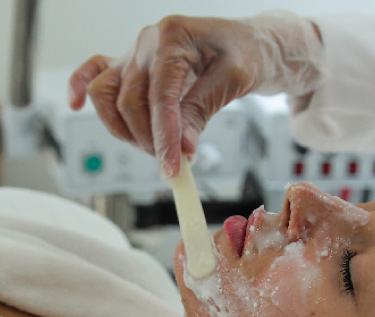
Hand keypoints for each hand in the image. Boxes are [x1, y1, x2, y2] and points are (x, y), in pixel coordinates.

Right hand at [68, 12, 323, 177]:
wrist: (249, 45)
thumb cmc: (246, 57)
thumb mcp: (232, 82)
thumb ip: (202, 111)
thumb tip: (182, 148)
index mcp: (174, 38)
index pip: (159, 96)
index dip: (164, 138)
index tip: (174, 169)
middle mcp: (148, 42)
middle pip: (129, 100)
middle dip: (149, 140)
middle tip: (174, 166)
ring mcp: (136, 52)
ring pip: (107, 93)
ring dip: (124, 129)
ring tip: (154, 150)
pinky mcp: (133, 65)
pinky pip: (96, 71)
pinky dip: (81, 87)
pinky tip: (74, 105)